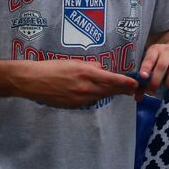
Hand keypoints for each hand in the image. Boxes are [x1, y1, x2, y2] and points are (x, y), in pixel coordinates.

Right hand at [20, 59, 139, 107]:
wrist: (33, 81)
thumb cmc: (52, 67)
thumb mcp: (74, 62)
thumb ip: (91, 66)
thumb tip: (102, 70)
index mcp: (87, 74)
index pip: (113, 80)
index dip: (126, 83)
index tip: (136, 83)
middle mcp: (85, 88)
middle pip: (109, 90)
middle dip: (122, 89)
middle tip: (132, 89)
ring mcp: (79, 99)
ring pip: (100, 96)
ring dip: (108, 93)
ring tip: (116, 89)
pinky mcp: (73, 106)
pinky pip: (89, 101)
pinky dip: (94, 96)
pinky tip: (95, 93)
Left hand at [139, 39, 168, 95]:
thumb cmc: (162, 59)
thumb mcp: (152, 62)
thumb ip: (144, 79)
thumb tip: (138, 98)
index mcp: (155, 49)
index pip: (150, 58)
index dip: (146, 67)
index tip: (142, 77)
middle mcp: (168, 50)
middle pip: (162, 66)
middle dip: (156, 81)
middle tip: (152, 90)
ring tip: (167, 86)